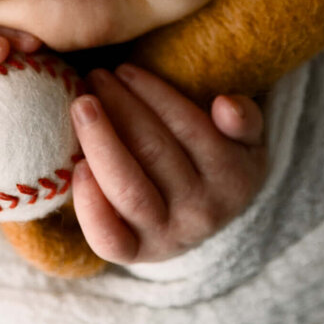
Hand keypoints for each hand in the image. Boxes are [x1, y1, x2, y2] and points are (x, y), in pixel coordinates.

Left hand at [69, 63, 268, 264]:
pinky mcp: (135, 254)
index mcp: (234, 178)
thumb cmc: (217, 161)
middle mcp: (203, 212)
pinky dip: (90, 206)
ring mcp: (167, 237)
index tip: (124, 69)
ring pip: (128, 190)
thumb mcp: (245, 141)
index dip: (153, 94)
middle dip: (120, 108)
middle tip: (96, 77)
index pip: (189, 128)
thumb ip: (245, 120)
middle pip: (153, 152)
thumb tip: (225, 105)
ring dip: (100, 143)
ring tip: (81, 107)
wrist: (202, 219)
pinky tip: (77, 167)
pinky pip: (109, 239)